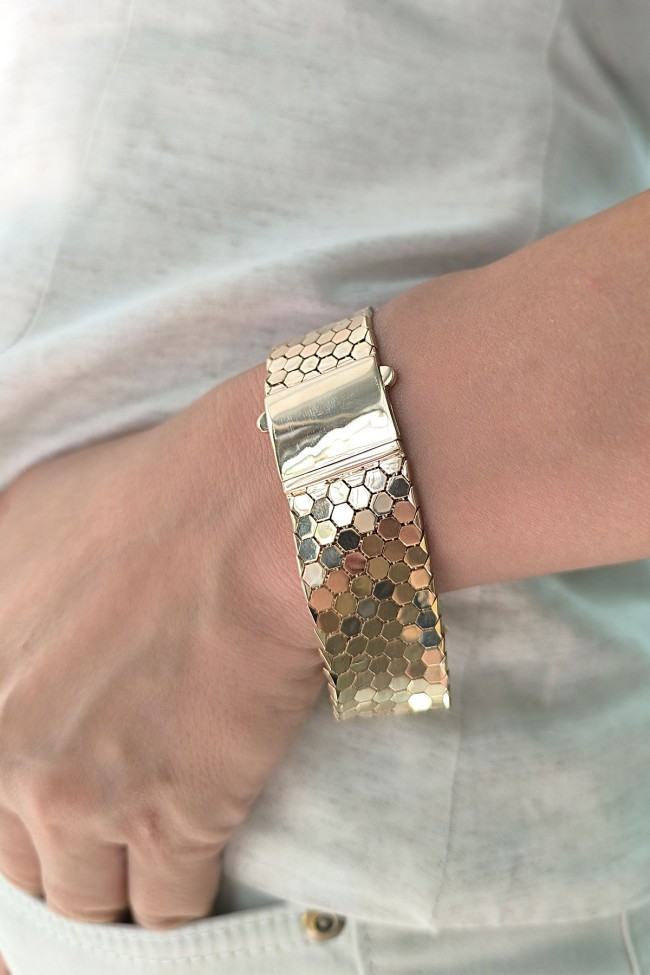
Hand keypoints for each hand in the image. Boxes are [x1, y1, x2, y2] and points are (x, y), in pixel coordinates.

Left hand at [0, 363, 322, 932]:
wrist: (251, 506)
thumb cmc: (149, 495)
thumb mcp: (17, 525)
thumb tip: (9, 658)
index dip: (16, 815)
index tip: (48, 818)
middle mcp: (4, 754)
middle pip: (18, 860)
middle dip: (61, 856)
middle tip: (102, 838)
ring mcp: (84, 797)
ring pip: (87, 899)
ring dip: (119, 889)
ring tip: (149, 867)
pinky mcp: (173, 822)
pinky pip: (168, 908)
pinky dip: (183, 902)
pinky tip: (199, 875)